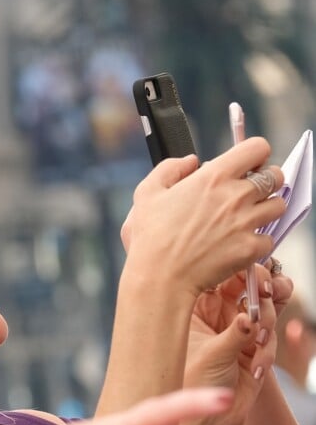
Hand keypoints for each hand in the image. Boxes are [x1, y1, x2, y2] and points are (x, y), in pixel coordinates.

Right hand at [121, 139, 284, 296]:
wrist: (160, 277)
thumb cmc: (150, 237)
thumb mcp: (146, 193)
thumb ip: (169, 168)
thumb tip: (191, 161)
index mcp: (213, 177)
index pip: (257, 148)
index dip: (255, 154)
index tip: (246, 164)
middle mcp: (236, 196)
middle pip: (276, 176)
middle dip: (265, 180)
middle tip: (247, 193)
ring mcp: (247, 223)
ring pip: (278, 206)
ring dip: (265, 208)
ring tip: (245, 218)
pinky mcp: (251, 249)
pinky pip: (270, 239)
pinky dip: (258, 241)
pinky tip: (238, 243)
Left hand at [184, 263, 293, 424]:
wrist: (206, 421)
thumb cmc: (192, 384)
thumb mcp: (211, 354)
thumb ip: (235, 331)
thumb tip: (250, 312)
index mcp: (195, 305)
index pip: (220, 275)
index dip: (241, 270)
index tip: (255, 277)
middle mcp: (215, 311)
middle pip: (247, 284)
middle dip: (263, 288)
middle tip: (266, 294)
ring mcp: (236, 327)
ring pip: (264, 306)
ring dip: (267, 318)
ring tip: (259, 338)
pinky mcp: (254, 345)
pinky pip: (271, 334)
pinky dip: (268, 347)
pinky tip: (256, 364)